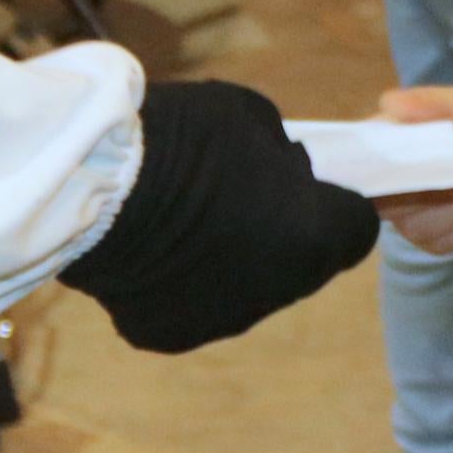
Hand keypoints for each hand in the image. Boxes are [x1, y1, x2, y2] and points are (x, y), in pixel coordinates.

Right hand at [57, 80, 380, 353]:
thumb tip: (281, 173)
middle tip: (239, 198)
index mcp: (313, 238)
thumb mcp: (252, 118)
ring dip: (235, 262)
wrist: (95, 183)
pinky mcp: (171, 334)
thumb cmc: (185, 136)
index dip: (337, 204)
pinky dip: (184, 283)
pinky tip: (154, 248)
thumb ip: (281, 155)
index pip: (357, 229)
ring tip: (187, 222)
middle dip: (285, 235)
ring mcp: (223, 321)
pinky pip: (194, 306)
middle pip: (302, 265)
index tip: (305, 185)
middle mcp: (277, 292)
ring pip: (248, 291)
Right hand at [375, 86, 452, 252]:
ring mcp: (405, 213)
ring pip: (417, 228)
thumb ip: (429, 102)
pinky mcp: (429, 236)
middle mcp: (385, 182)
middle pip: (386, 202)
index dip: (368, 172)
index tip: (398, 175)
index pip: (354, 163)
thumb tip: (388, 103)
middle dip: (432, 194)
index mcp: (383, 143)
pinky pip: (442, 241)